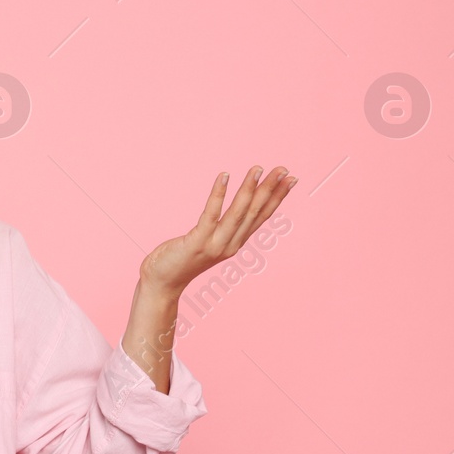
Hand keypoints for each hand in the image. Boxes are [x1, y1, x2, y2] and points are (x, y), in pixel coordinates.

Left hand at [139, 165, 295, 293]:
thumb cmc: (182, 259)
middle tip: (282, 168)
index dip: (277, 198)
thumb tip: (234, 209)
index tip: (290, 179)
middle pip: (255, 212)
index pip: (261, 216)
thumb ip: (222, 229)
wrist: (163, 284)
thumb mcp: (209, 242)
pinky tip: (224, 175)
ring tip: (257, 169)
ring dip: (249, 189)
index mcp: (235, 243)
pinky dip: (218, 194)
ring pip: (237, 212)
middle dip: (270, 189)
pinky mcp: (198, 242)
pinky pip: (211, 214)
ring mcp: (215, 244)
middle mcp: (230, 244)